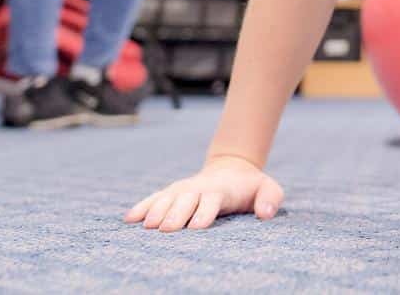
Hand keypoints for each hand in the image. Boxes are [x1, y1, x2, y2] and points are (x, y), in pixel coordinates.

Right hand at [125, 156, 283, 231]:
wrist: (231, 169)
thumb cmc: (251, 187)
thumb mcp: (268, 188)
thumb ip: (270, 198)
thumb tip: (266, 214)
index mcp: (221, 190)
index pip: (212, 201)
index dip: (205, 213)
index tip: (196, 227)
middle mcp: (198, 189)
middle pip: (185, 201)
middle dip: (176, 214)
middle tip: (166, 230)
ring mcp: (182, 189)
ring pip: (167, 199)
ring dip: (156, 211)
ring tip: (146, 226)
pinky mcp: (171, 192)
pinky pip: (154, 199)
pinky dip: (142, 207)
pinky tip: (128, 219)